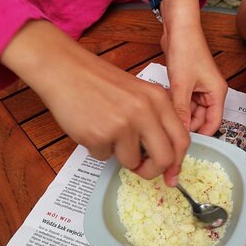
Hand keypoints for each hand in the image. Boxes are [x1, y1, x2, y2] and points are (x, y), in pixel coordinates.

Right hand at [1, 20, 188, 186]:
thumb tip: (165, 156)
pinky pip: (105, 157)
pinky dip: (98, 148)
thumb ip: (154, 119)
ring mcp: (123, 124)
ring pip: (132, 162)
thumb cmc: (99, 82)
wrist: (64, 69)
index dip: (177, 162)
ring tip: (106, 132)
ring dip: (119, 155)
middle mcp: (145, 111)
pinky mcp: (100, 135)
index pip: (182, 139)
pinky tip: (90, 127)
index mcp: (158, 99)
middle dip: (153, 171)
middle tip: (141, 170)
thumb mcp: (138, 92)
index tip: (171, 175)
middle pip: (164, 158)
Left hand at [160, 0, 227, 135]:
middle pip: (201, 120)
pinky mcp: (189, 85)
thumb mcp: (181, 85)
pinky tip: (163, 106)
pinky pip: (183, 102)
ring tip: (164, 118)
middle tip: (169, 133)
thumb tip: (180, 133)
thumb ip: (181, 111)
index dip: (200, 136)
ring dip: (179, 116)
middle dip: (187, 126)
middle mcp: (211, 93)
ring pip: (191, 112)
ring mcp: (200, 89)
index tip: (184, 144)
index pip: (214, 124)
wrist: (178, 27)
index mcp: (217, 93)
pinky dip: (175, 106)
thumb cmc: (186, 49)